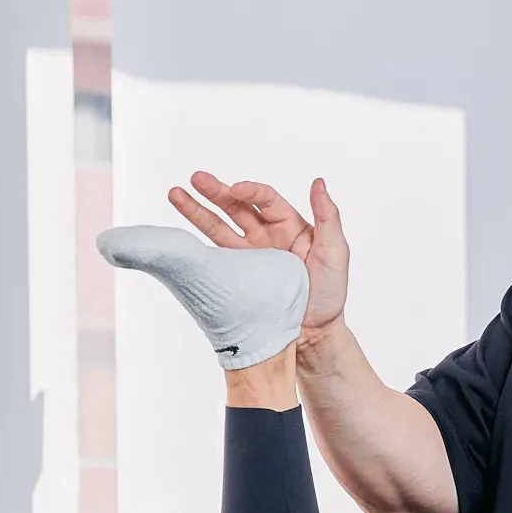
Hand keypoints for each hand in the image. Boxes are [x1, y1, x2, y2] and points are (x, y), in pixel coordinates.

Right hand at [167, 172, 351, 332]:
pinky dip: (199, 245)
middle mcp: (267, 236)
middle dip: (216, 192)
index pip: (265, 199)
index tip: (234, 188)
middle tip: (195, 178)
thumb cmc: (330, 293)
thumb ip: (328, 216)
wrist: (315, 334)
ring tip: (175, 194)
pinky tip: (182, 233)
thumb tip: (318, 182)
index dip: (249, 191)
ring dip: (197, 211)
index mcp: (289, 225)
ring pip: (220, 227)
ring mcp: (250, 256)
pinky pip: (217, 256)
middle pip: (237, 207)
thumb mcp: (336, 251)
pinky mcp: (238, 276)